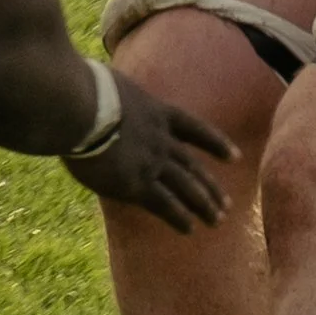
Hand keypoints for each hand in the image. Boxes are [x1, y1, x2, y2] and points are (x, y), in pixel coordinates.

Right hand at [63, 73, 234, 230]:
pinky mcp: (136, 184)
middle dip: (211, 186)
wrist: (80, 107)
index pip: (194, 129)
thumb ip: (120, 98)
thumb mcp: (114, 85)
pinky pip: (164, 205)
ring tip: (218, 220)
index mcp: (157, 112)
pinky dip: (178, 218)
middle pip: (193, 166)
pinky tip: (189, 229)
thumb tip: (110, 96)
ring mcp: (152, 162)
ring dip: (204, 205)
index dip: (216, 144)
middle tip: (227, 203)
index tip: (235, 157)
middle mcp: (162, 139)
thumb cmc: (85, 89)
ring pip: (186, 188)